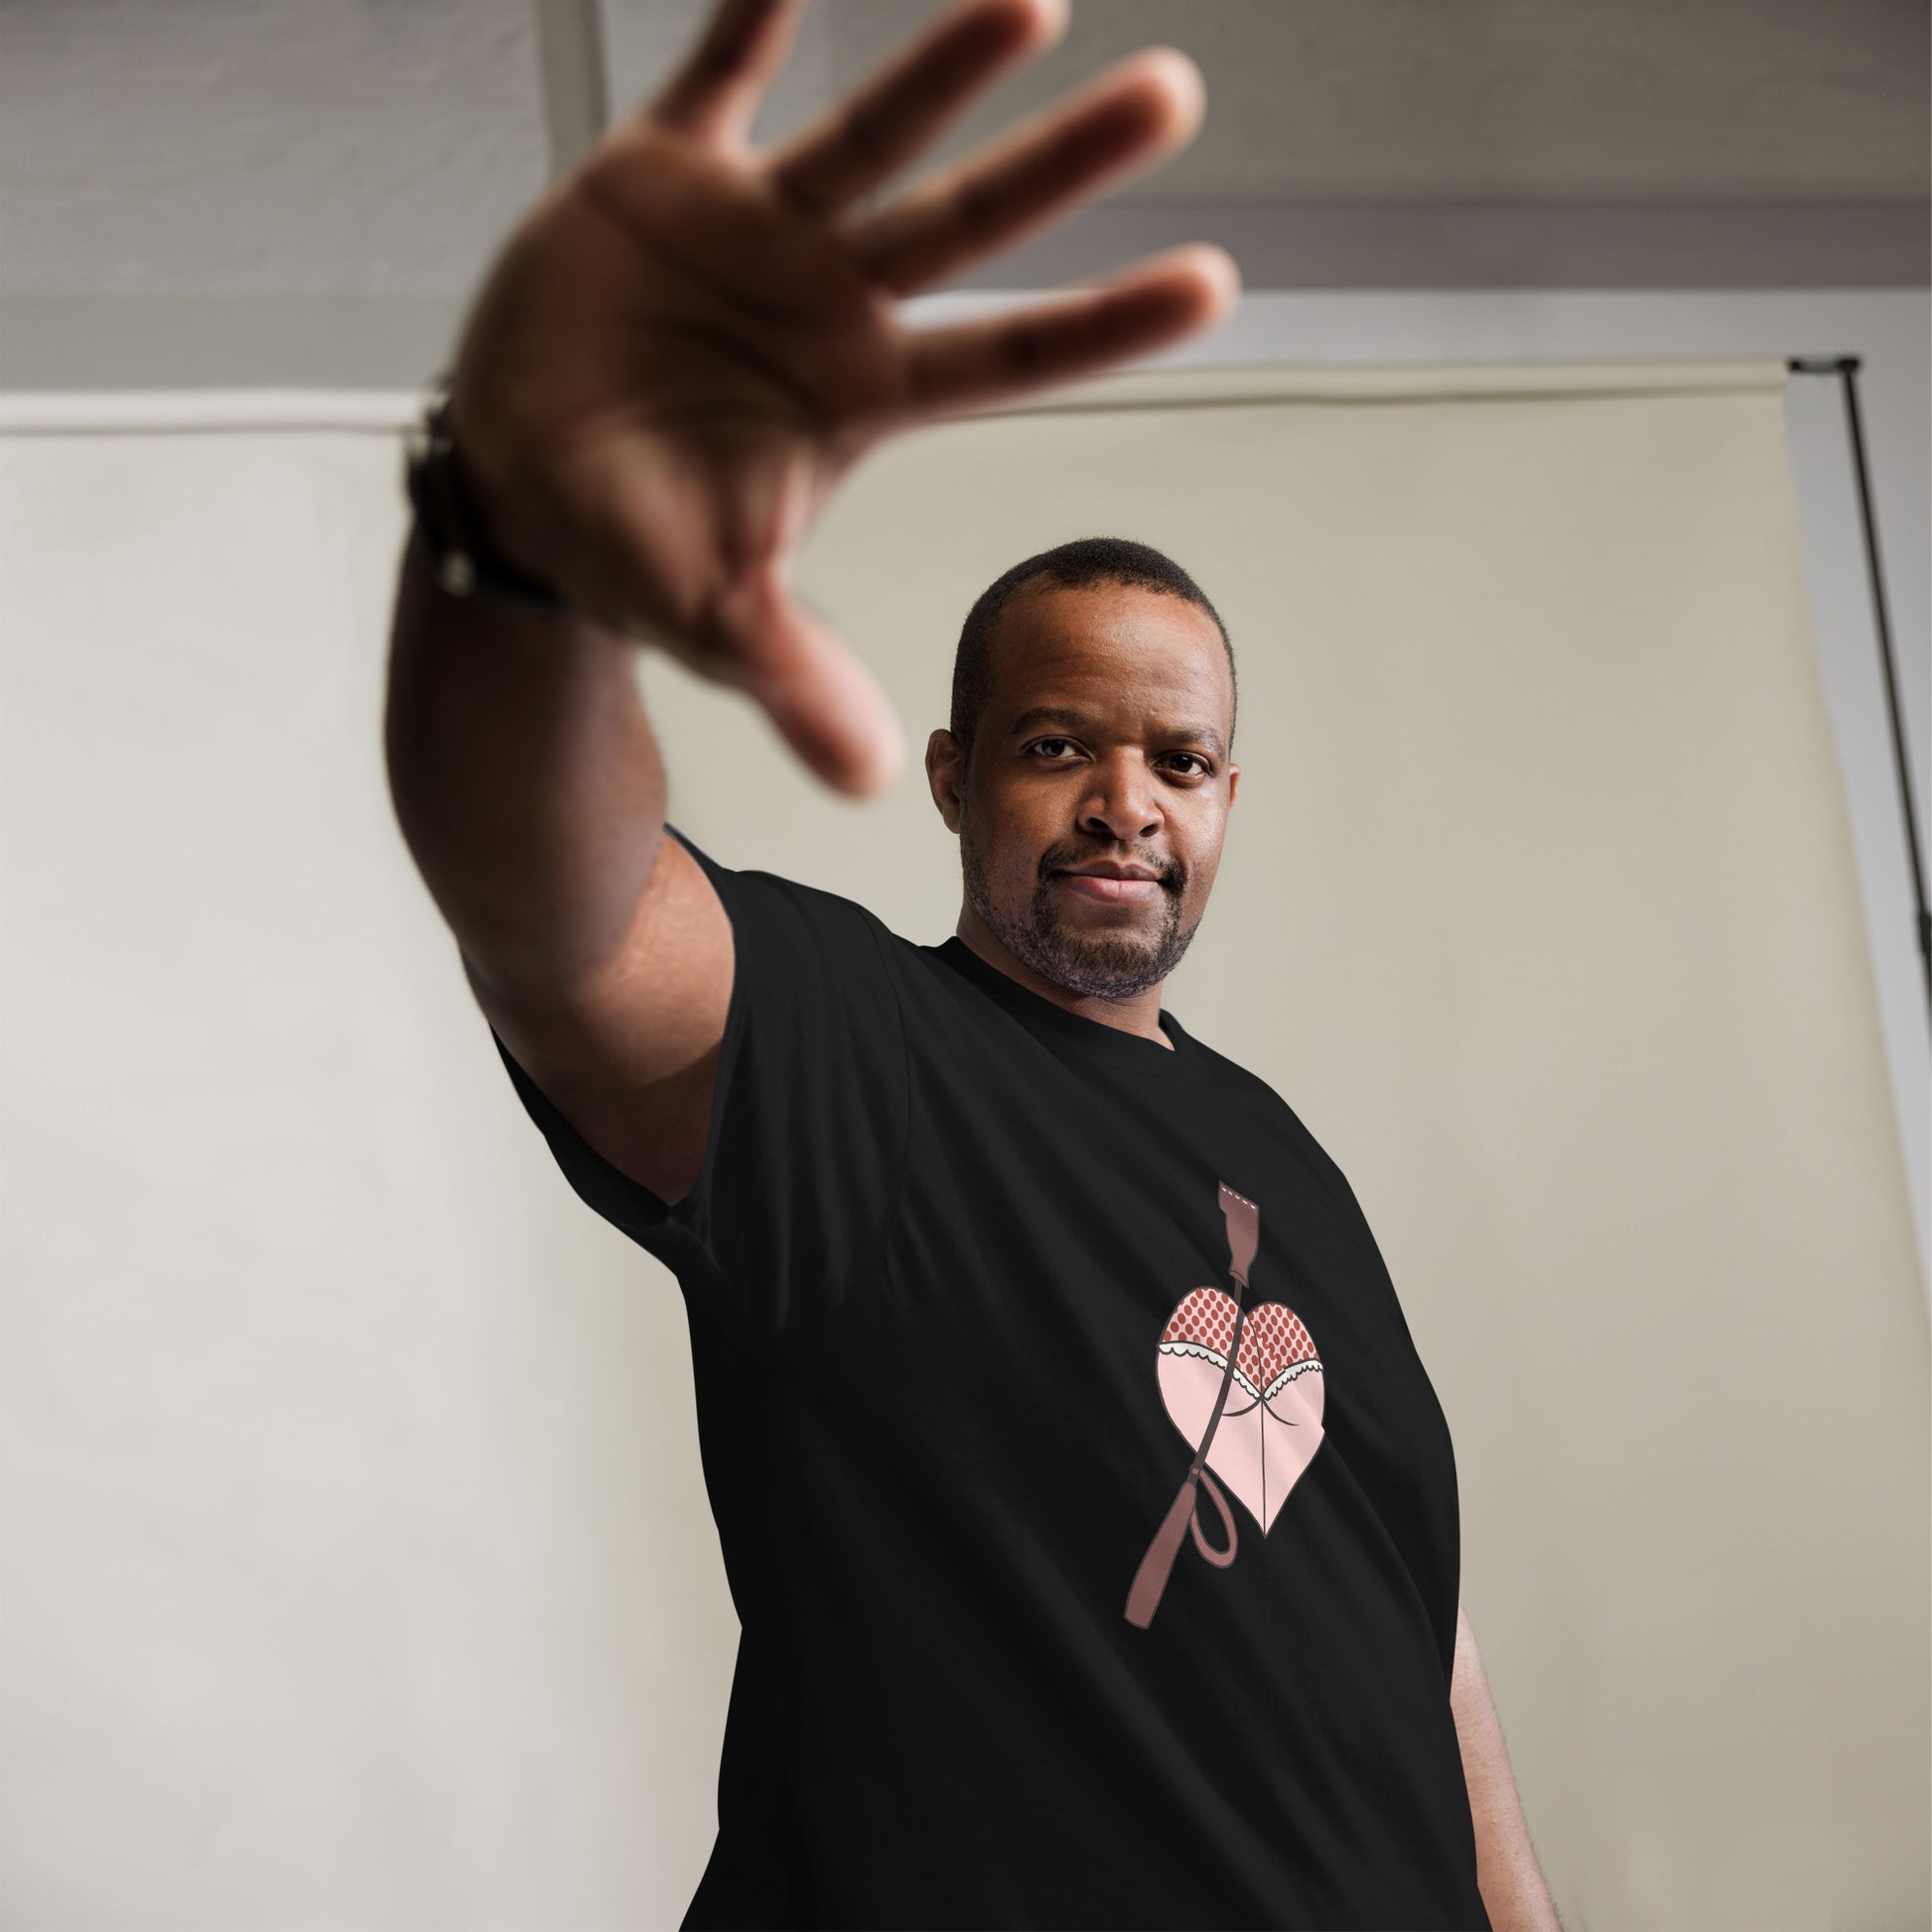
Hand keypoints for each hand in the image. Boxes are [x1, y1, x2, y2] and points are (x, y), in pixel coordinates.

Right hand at [445, 0, 1238, 796]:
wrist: (519, 482)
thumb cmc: (632, 546)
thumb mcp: (714, 619)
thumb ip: (795, 678)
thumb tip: (870, 779)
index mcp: (860, 397)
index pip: (1007, 359)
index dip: (1103, 325)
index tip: (1215, 285)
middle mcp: (829, 302)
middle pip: (967, 225)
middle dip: (1063, 165)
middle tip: (1175, 98)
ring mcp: (753, 232)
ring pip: (869, 134)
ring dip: (944, 68)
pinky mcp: (659, 175)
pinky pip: (714, 74)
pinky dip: (752, 16)